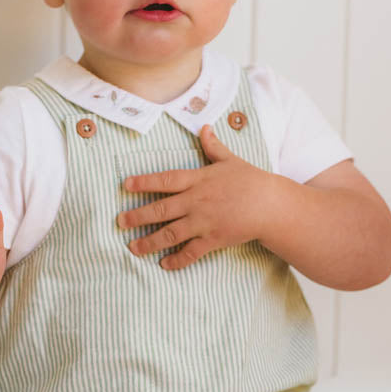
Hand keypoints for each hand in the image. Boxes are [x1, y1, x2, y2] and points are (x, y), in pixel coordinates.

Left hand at [117, 124, 273, 269]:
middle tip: (120, 221)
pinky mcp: (213, 239)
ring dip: (149, 242)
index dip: (144, 182)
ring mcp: (204, 222)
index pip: (166, 179)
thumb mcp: (230, 160)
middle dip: (137, 216)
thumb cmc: (250, 180)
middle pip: (161, 209)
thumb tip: (204, 127)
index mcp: (198, 180)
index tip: (125, 185)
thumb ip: (213, 146)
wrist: (270, 205)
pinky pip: (191, 252)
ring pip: (170, 234)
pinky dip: (177, 260)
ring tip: (133, 247)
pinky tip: (164, 264)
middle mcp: (196, 201)